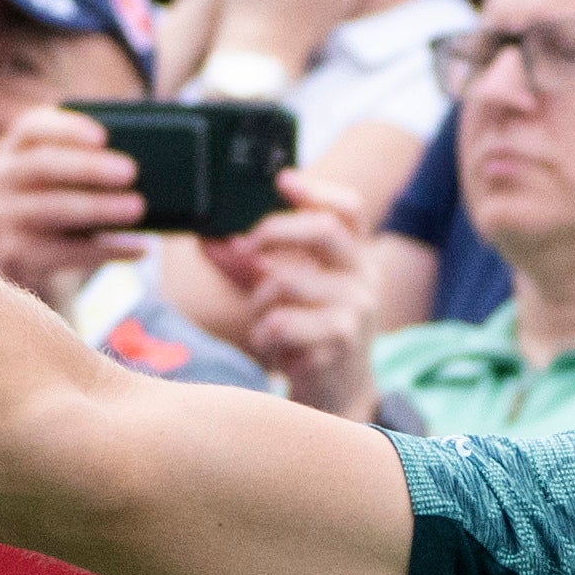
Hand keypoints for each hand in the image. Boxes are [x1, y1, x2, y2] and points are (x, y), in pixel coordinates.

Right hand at [0, 102, 154, 304]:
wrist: (34, 247)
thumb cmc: (66, 192)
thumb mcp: (71, 169)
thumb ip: (97, 156)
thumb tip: (153, 155)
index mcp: (17, 144)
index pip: (33, 126)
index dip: (67, 128)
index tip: (104, 136)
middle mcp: (1, 176)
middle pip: (43, 165)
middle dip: (88, 167)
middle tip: (132, 171)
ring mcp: (4, 215)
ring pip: (52, 209)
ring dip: (99, 207)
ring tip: (138, 208)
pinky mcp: (16, 252)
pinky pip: (63, 253)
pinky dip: (105, 251)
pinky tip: (139, 249)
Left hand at [210, 174, 381, 417]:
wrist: (338, 394)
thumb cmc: (308, 335)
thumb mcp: (285, 292)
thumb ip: (251, 264)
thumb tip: (209, 239)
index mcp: (356, 258)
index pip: (349, 210)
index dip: (317, 191)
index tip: (281, 180)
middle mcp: (364, 278)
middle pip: (322, 230)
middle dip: (272, 232)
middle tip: (244, 246)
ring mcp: (356, 311)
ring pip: (285, 282)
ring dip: (259, 302)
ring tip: (264, 321)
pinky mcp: (339, 343)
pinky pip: (279, 324)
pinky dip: (264, 335)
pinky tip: (274, 347)